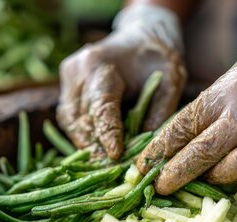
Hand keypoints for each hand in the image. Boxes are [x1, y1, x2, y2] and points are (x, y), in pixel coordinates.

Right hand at [57, 4, 186, 159]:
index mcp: (101, 64)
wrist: (141, 34)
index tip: (115, 157)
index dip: (107, 135)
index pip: (101, 107)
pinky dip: (84, 135)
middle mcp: (77, 70)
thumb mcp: (170, 82)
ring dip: (87, 144)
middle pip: (81, 118)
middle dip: (96, 146)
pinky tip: (98, 149)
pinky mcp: (66, 86)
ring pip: (71, 122)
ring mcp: (67, 77)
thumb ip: (159, 113)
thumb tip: (145, 149)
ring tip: (104, 164)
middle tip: (111, 170)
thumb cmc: (158, 58)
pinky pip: (71, 118)